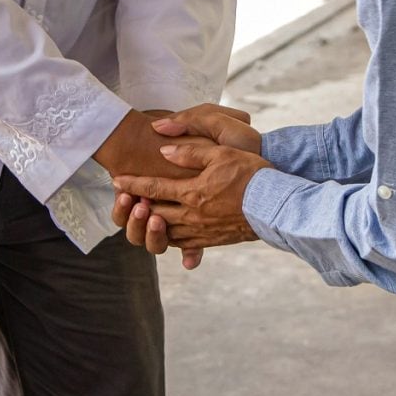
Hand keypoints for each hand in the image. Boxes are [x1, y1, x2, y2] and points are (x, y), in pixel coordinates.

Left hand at [112, 104, 256, 267]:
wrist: (278, 205)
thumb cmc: (252, 174)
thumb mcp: (222, 153)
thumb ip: (190, 152)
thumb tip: (164, 151)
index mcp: (192, 193)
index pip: (153, 189)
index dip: (132, 184)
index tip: (117, 180)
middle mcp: (192, 215)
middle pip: (154, 213)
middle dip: (137, 205)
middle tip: (125, 197)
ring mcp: (202, 231)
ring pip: (166, 232)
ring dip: (151, 223)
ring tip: (145, 213)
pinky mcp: (213, 240)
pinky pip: (183, 243)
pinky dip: (170, 237)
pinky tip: (168, 230)